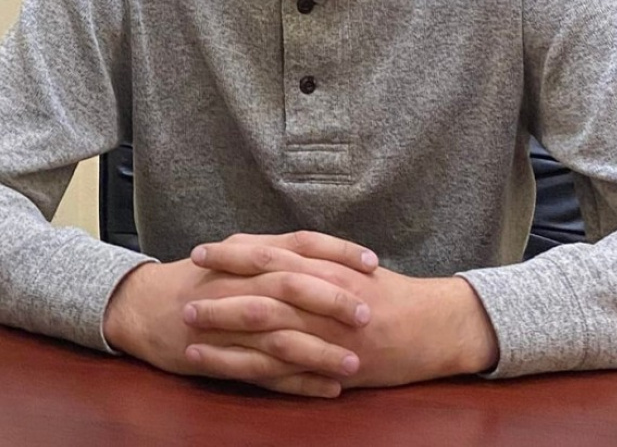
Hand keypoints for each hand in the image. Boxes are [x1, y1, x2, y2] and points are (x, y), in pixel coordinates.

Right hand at [103, 231, 377, 396]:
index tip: (373, 263)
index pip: (302, 244)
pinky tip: (327, 389)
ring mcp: (228, 321)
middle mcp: (241, 281)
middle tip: (367, 314)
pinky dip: (297, 382)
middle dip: (332, 300)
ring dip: (319, 350)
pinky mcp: (220, 356)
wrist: (143, 305)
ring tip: (354, 363)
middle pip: (293, 286)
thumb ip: (278, 253)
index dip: (339, 252)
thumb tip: (326, 254)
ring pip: (281, 335)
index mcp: (250, 252)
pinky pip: (264, 372)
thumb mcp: (237, 253)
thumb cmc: (201, 277)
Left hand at [191, 242, 499, 388]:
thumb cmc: (392, 295)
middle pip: (260, 287)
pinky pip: (274, 367)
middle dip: (220, 284)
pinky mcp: (324, 364)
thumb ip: (317, 258)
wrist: (431, 327)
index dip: (235, 253)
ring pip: (262, 326)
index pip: (271, 254)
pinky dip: (239, 363)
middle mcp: (320, 295)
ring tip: (189, 319)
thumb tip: (276, 250)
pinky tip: (211, 360)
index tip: (204, 249)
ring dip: (222, 323)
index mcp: (326, 268)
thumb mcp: (354, 266)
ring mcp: (321, 332)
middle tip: (186, 281)